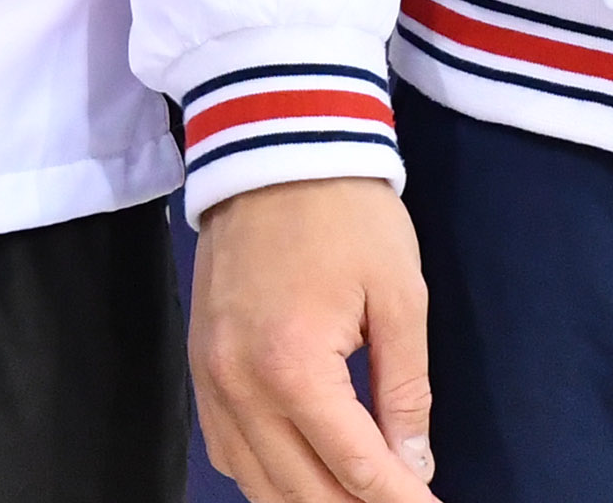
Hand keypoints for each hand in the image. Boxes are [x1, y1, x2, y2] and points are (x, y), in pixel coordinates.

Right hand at [192, 176, 432, 502]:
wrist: (272, 146)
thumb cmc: (346, 214)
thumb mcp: (400, 296)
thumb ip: (405, 391)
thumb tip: (415, 466)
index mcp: (293, 365)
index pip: (356, 466)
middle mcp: (239, 385)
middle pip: (303, 491)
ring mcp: (209, 380)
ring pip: (258, 484)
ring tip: (361, 502)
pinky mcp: (197, 368)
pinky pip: (227, 452)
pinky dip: (267, 480)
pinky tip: (303, 480)